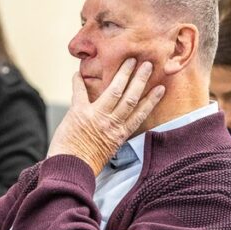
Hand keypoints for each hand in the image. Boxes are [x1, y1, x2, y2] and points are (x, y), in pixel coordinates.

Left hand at [48, 59, 164, 173]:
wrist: (69, 169)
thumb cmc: (87, 164)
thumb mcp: (107, 151)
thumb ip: (112, 136)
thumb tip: (115, 127)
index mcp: (120, 134)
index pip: (140, 114)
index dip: (152, 99)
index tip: (161, 88)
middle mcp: (111, 123)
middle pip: (131, 97)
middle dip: (140, 79)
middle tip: (148, 64)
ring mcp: (96, 116)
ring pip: (114, 90)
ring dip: (123, 74)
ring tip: (130, 60)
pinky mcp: (79, 113)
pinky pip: (80, 92)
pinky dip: (78, 81)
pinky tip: (78, 72)